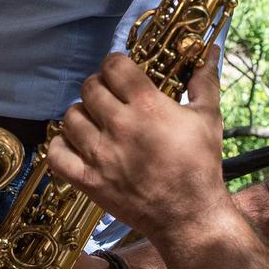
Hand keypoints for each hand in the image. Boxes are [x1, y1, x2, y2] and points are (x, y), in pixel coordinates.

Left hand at [47, 50, 232, 246]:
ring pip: (70, 117)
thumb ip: (205, 82)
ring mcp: (100, 154)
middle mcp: (119, 126)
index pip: (114, 66)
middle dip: (99, 87)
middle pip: (90, 88)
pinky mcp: (88, 180)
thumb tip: (211, 51)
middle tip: (109, 96)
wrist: (189, 216)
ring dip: (81, 114)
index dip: (115, 64)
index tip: (121, 72)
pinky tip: (77, 144)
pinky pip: (57, 154)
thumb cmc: (201, 166)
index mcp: (147, 106)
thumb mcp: (209, 118)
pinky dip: (61, 146)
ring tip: (94, 121)